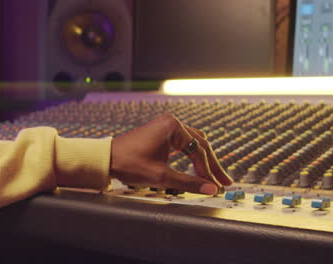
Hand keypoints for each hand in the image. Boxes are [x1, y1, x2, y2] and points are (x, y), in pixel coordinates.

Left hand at [110, 114, 233, 194]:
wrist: (107, 158)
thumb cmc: (129, 163)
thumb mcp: (161, 176)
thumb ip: (188, 182)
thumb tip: (211, 189)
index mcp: (173, 127)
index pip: (199, 151)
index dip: (208, 171)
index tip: (216, 186)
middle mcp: (171, 122)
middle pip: (200, 144)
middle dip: (212, 165)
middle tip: (225, 181)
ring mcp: (165, 126)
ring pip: (193, 143)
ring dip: (203, 160)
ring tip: (215, 176)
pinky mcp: (160, 133)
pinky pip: (183, 143)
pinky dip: (192, 156)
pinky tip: (198, 166)